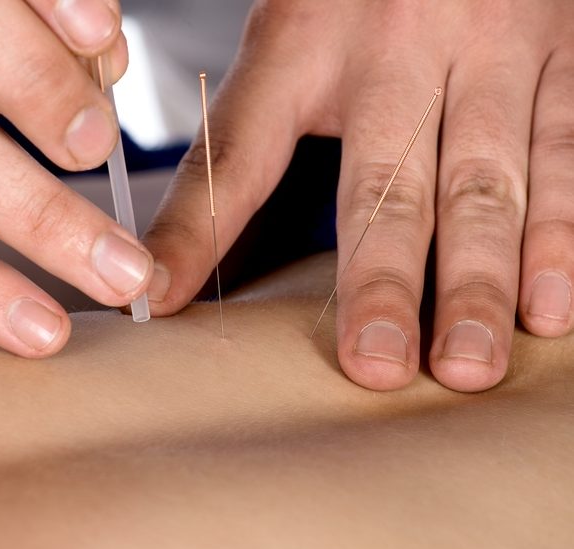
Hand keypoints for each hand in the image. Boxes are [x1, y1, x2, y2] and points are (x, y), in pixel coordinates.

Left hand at [144, 0, 573, 391]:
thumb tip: (175, 249)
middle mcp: (397, 43)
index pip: (239, 147)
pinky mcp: (562, 54)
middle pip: (385, 182)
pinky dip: (559, 239)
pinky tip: (549, 308)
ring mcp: (490, 47)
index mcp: (304, 40)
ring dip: (478, 282)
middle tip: (377, 368)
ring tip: (467, 364)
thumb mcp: (291, 36)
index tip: (160, 294)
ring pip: (486, 181)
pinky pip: (566, 153)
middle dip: (381, 282)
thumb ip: (249, 132)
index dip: (197, 226)